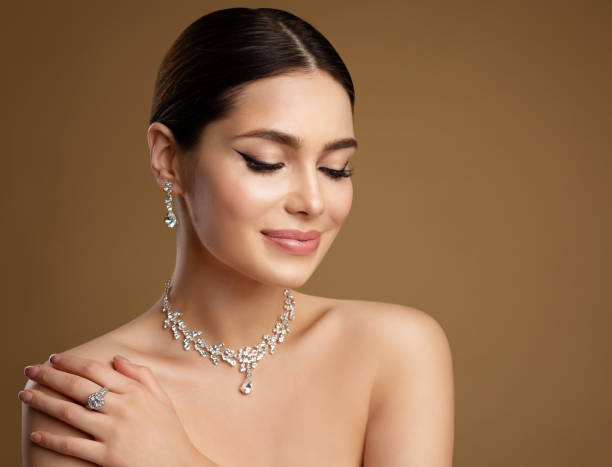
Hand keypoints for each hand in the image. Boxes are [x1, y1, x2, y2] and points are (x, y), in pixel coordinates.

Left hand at [20, 353, 215, 465]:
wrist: (181, 466)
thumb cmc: (171, 434)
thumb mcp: (163, 399)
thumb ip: (142, 376)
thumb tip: (118, 358)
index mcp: (135, 392)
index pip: (96, 370)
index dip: (72, 362)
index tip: (55, 358)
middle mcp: (122, 408)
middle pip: (78, 386)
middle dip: (51, 376)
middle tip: (30, 370)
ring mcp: (114, 432)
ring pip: (70, 412)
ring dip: (44, 402)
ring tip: (26, 396)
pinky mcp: (107, 456)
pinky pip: (73, 446)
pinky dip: (52, 440)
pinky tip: (37, 435)